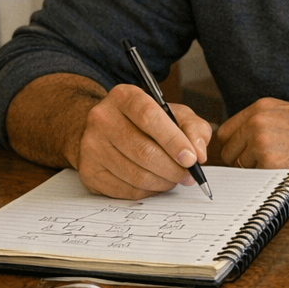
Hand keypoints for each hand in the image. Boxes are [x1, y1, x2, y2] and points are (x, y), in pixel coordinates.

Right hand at [74, 84, 210, 198]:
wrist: (107, 130)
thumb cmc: (146, 122)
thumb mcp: (174, 114)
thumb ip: (193, 128)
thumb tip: (199, 154)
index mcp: (124, 97)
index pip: (149, 117)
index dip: (173, 140)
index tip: (191, 158)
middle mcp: (102, 118)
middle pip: (143, 151)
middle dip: (173, 168)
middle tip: (189, 174)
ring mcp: (91, 146)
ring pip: (136, 175)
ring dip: (163, 181)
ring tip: (175, 178)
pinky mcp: (89, 172)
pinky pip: (126, 190)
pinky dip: (149, 190)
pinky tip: (156, 182)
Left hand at [215, 97, 288, 184]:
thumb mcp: (288, 113)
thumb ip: (262, 122)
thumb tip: (241, 140)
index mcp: (261, 108)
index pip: (225, 132)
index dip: (234, 147)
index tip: (244, 155)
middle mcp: (257, 122)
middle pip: (228, 152)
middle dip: (242, 162)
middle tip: (265, 165)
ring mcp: (262, 142)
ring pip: (241, 167)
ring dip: (256, 171)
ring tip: (282, 165)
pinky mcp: (271, 162)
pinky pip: (255, 178)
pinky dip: (267, 179)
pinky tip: (287, 171)